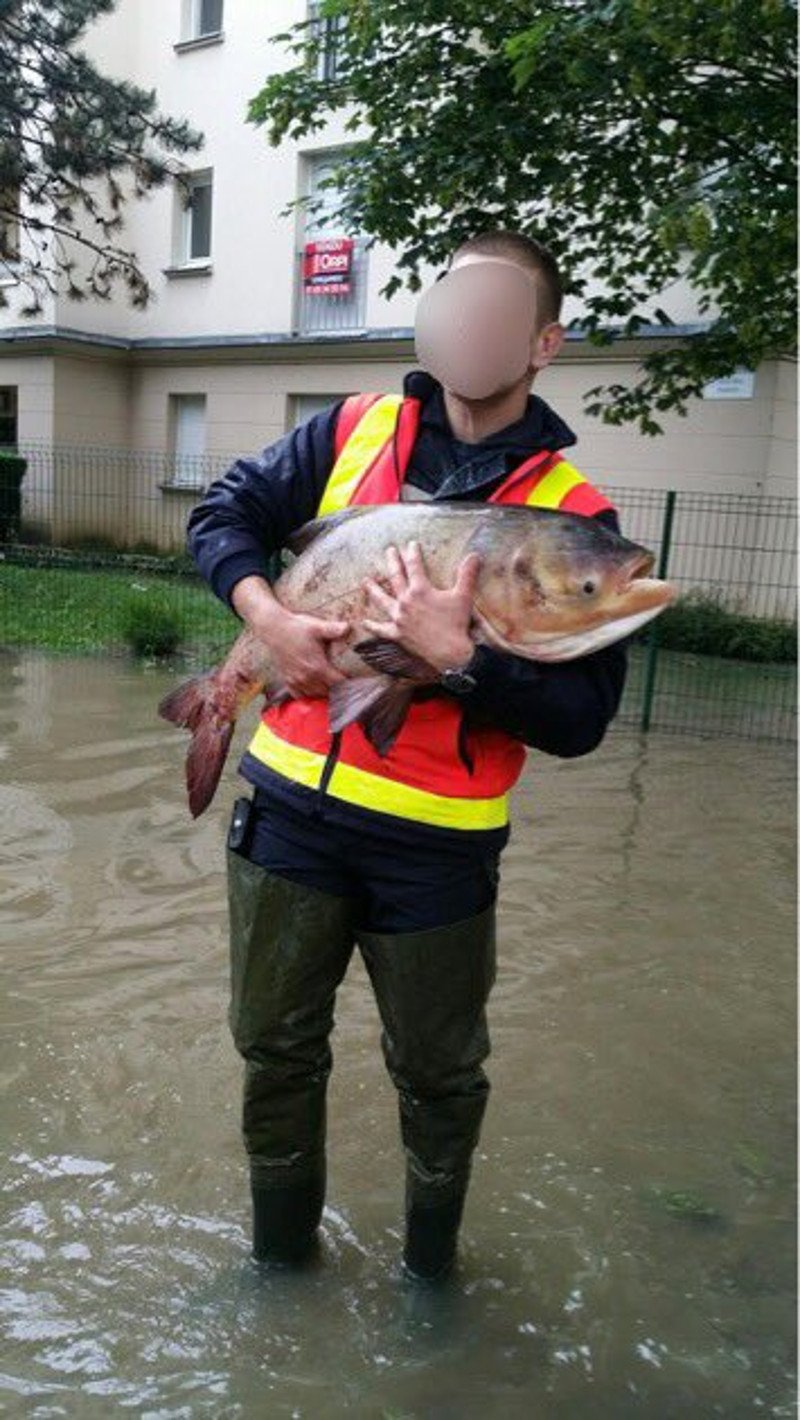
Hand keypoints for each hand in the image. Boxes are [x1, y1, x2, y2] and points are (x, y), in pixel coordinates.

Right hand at [232, 575, 347, 696]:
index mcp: (317, 667)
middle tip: (347, 686)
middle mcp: (307, 678)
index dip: (348, 684)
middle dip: (338, 690)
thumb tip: (349, 627)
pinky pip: (299, 695)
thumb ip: (333, 629)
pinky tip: (313, 689)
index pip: (338, 683)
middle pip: (327, 692)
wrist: (273, 628)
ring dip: (324, 693)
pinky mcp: (287, 680)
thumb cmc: (296, 627)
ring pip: (314, 695)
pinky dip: (308, 694)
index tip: (356, 683)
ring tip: (332, 689)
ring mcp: (296, 680)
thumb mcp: (316, 627)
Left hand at [362, 541, 480, 671]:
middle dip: (392, 562)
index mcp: (420, 590)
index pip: (414, 566)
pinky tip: (364, 622)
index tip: (411, 544)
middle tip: (389, 551)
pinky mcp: (396, 634)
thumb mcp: (463, 596)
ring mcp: (399, 618)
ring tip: (366, 581)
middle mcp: (406, 601)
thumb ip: (467, 574)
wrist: (449, 653)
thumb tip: (475, 555)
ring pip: (382, 600)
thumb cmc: (456, 624)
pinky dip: (372, 626)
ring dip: (373, 589)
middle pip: (396, 577)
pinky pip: (381, 629)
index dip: (412, 553)